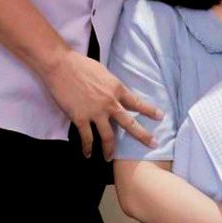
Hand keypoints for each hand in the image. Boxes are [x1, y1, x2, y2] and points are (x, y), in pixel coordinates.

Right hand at [44, 51, 162, 159]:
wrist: (61, 66)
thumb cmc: (81, 65)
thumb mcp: (103, 72)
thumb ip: (111, 86)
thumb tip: (115, 93)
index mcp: (116, 88)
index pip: (136, 102)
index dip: (149, 110)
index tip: (160, 116)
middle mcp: (109, 102)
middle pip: (129, 123)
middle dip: (142, 135)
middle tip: (153, 144)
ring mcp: (95, 112)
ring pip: (108, 136)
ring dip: (110, 149)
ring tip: (109, 158)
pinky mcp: (80, 118)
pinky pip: (86, 137)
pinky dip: (87, 147)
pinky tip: (87, 154)